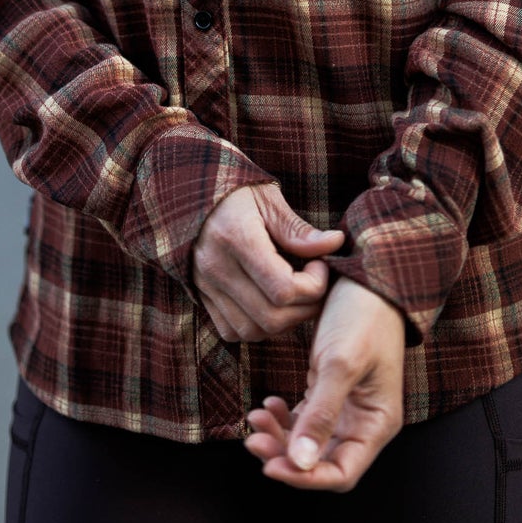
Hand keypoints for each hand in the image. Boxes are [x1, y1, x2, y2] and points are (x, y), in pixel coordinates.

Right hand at [191, 183, 345, 342]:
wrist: (186, 192)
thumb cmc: (235, 191)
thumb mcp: (268, 199)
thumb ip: (298, 229)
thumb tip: (335, 244)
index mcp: (236, 237)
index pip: (283, 289)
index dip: (313, 285)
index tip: (319, 264)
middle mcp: (217, 267)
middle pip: (272, 317)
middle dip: (305, 308)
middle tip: (314, 284)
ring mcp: (206, 285)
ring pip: (253, 331)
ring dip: (283, 321)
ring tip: (294, 294)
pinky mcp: (201, 296)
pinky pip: (232, 331)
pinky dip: (257, 326)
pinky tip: (269, 301)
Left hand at [243, 275, 405, 491]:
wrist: (367, 276)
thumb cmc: (363, 317)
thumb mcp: (339, 363)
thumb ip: (320, 415)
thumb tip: (299, 463)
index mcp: (377, 424)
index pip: (340, 474)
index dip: (305, 478)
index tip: (271, 466)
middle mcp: (363, 423)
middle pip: (320, 462)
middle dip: (285, 456)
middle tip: (252, 440)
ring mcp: (346, 408)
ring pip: (307, 442)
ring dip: (279, 436)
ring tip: (255, 416)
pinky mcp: (330, 391)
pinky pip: (304, 418)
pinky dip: (283, 418)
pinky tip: (267, 403)